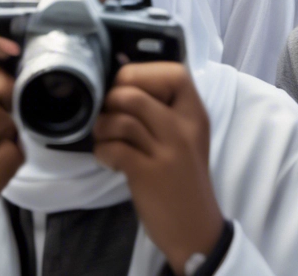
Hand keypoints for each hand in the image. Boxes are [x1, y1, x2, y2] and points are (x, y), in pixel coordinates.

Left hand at [93, 63, 223, 272]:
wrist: (194, 225)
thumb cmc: (185, 177)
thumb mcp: (187, 136)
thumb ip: (165, 111)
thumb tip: (124, 84)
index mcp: (195, 113)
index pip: (172, 73)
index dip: (140, 74)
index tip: (127, 90)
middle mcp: (184, 127)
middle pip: (134, 93)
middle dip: (109, 101)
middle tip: (108, 116)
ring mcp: (167, 151)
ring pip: (121, 119)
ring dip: (102, 127)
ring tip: (105, 138)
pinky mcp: (148, 174)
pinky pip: (114, 149)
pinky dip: (103, 151)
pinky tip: (108, 158)